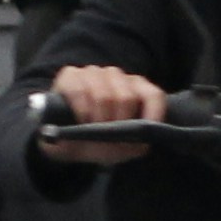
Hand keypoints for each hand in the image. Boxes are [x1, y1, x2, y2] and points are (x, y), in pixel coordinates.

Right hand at [40, 65, 162, 161]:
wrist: (66, 143)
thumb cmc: (100, 141)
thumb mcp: (123, 148)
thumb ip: (137, 143)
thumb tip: (138, 139)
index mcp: (137, 90)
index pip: (154, 96)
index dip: (152, 115)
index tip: (143, 133)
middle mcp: (117, 76)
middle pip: (126, 98)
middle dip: (118, 123)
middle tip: (109, 135)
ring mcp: (93, 73)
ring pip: (104, 95)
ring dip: (99, 119)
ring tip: (93, 130)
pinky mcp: (70, 75)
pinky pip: (80, 91)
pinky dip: (82, 112)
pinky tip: (80, 121)